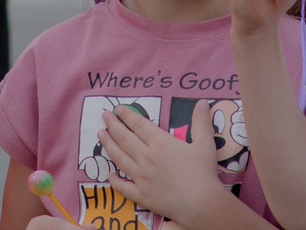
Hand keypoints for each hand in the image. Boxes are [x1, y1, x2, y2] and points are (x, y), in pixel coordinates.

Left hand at [97, 99, 226, 223]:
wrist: (201, 203)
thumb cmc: (203, 172)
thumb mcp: (205, 143)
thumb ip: (201, 121)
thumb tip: (203, 102)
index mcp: (160, 143)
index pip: (139, 125)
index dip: (127, 115)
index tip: (117, 109)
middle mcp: (146, 157)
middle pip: (125, 138)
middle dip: (113, 125)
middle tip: (104, 117)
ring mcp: (141, 177)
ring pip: (120, 158)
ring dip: (108, 145)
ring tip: (100, 136)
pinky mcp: (141, 195)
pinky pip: (123, 186)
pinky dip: (114, 180)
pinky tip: (108, 174)